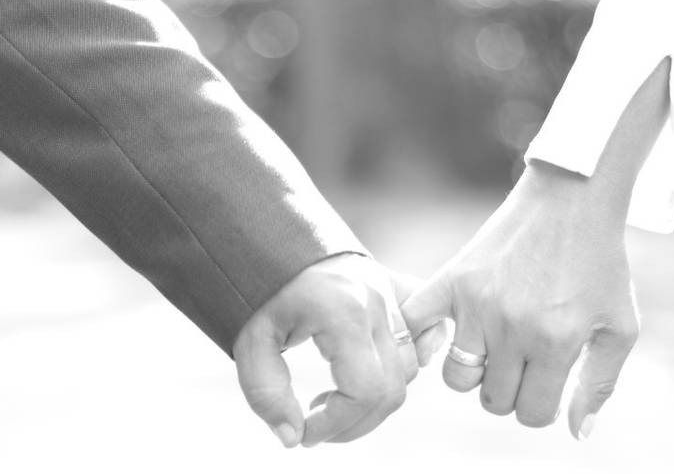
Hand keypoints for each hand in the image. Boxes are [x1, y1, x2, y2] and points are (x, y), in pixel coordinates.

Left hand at [233, 253, 443, 446]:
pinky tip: (376, 371)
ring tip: (332, 398)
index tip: (305, 433)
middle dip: (355, 422)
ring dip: (375, 398)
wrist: (271, 235)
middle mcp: (376, 303)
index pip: (364, 392)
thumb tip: (292, 438)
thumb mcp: (250, 341)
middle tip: (316, 424)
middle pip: (392, 389)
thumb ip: (266, 393)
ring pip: (408, 369)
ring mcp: (390, 295)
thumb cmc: (258, 287)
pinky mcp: (395, 290)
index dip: (337, 426)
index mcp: (343, 313)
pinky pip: (424, 333)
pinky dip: (411, 360)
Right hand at [401, 161, 639, 438]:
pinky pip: (416, 325)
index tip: (544, 382)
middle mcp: (512, 327)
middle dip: (509, 391)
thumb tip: (575, 434)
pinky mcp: (452, 279)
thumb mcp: (618, 326)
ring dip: (474, 372)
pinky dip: (420, 340)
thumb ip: (600, 384)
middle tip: (520, 362)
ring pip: (457, 378)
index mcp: (555, 342)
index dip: (540, 404)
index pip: (532, 412)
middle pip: (493, 400)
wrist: (572, 199)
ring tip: (489, 348)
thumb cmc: (600, 264)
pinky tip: (441, 335)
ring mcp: (477, 303)